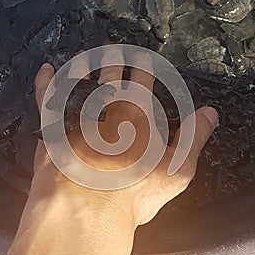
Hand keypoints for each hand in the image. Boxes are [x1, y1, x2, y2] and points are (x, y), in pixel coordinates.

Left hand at [31, 45, 217, 228]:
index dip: (144, 67)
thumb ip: (194, 137)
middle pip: (112, 75)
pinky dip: (45, 82)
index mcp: (138, 114)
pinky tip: (45, 71)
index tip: (144, 58)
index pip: (144, 80)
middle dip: (114, 60)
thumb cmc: (134, 191)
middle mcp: (108, 109)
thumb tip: (210, 114)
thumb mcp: (177, 168)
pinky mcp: (55, 130)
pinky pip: (47, 98)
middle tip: (113, 48)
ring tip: (88, 57)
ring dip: (86, 67)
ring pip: (82, 82)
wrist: (89, 207)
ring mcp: (79, 117)